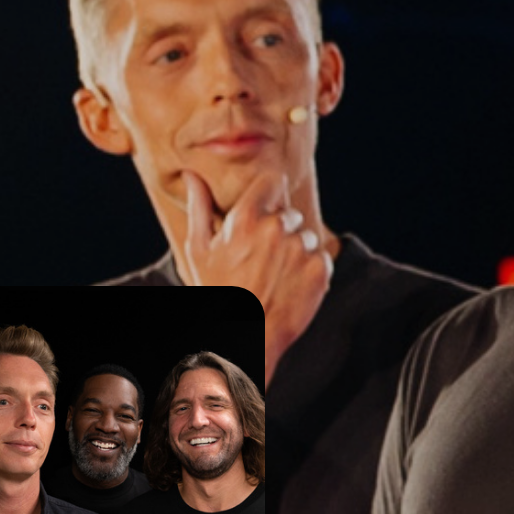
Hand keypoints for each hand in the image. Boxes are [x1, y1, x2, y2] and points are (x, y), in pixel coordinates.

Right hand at [179, 169, 331, 379]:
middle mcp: (276, 228)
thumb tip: (191, 176)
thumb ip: (198, 207)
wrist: (241, 337)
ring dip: (296, 251)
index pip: (273, 182)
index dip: (268, 197)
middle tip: (262, 259)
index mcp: (246, 218)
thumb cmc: (216, 291)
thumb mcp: (199, 249)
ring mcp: (301, 248)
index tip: (263, 213)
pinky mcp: (320, 269)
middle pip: (290, 213)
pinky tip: (290, 286)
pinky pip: (321, 257)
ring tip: (274, 276)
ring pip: (307, 237)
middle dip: (279, 230)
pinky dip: (311, 270)